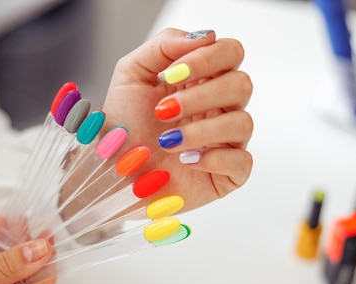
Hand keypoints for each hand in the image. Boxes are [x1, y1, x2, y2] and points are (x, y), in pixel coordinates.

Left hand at [102, 28, 253, 211]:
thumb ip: (163, 46)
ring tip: (167, 142)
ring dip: (202, 130)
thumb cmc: (123, 129)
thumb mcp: (131, 76)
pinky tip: (186, 160)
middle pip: (242, 84)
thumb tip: (204, 37)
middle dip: (201, 96)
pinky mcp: (227, 174)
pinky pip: (243, 162)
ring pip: (243, 122)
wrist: (112, 174)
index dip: (207, 58)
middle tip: (164, 111)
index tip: (173, 75)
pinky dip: (213, 159)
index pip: (229, 53)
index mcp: (201, 81)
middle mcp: (218, 108)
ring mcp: (226, 141)